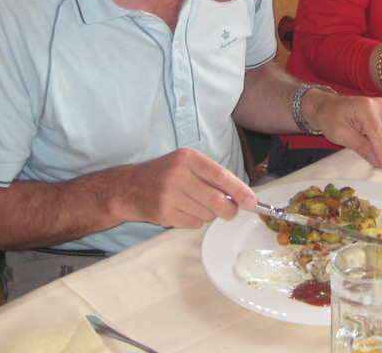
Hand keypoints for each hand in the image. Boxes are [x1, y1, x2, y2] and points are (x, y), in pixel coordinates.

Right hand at [120, 147, 255, 228]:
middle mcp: (178, 175)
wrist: (129, 188)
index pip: (221, 175)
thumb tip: (239, 194)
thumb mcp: (185, 164)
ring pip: (207, 213)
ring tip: (196, 204)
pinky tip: (184, 211)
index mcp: (188, 158)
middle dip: (228, 209)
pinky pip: (193, 223)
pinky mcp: (164, 213)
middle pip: (216, 199)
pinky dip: (195, 220)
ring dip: (209, 214)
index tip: (252, 201)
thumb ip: (210, 175)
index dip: (239, 190)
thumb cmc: (164, 174)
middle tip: (230, 210)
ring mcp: (169, 195)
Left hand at [307, 91, 381, 173]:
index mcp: (366, 108)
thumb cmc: (330, 118)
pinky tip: (376, 145)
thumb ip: (360, 147)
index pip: (380, 134)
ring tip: (374, 150)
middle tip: (377, 160)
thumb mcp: (340, 135)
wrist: (327, 106)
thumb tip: (378, 162)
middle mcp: (381, 105)